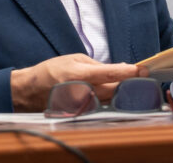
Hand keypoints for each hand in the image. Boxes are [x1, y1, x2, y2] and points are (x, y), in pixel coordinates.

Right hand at [9, 53, 145, 112]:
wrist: (30, 91)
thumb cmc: (51, 71)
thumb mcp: (74, 59)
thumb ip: (97, 65)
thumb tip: (119, 67)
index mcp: (79, 74)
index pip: (109, 73)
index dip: (128, 72)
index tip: (143, 69)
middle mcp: (82, 92)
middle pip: (114, 90)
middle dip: (130, 82)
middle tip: (143, 75)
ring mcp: (81, 105)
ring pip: (110, 99)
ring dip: (123, 91)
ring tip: (132, 82)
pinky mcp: (81, 113)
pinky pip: (101, 105)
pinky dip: (110, 98)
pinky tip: (116, 91)